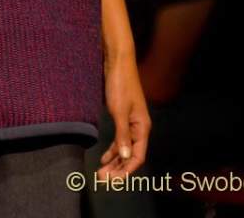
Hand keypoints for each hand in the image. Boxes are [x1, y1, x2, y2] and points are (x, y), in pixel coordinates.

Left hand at [96, 52, 150, 180]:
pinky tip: (104, 157)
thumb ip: (122, 135)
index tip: (112, 180)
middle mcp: (139, 128)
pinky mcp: (123, 117)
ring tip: (101, 172)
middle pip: (131, 155)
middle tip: (102, 179)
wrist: (118, 63)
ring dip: (114, 161)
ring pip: (125, 148)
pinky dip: (113, 149)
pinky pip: (120, 139)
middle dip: (118, 168)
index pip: (138, 157)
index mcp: (142, 128)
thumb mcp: (119, 111)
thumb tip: (126, 156)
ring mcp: (131, 123)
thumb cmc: (120, 85)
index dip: (126, 170)